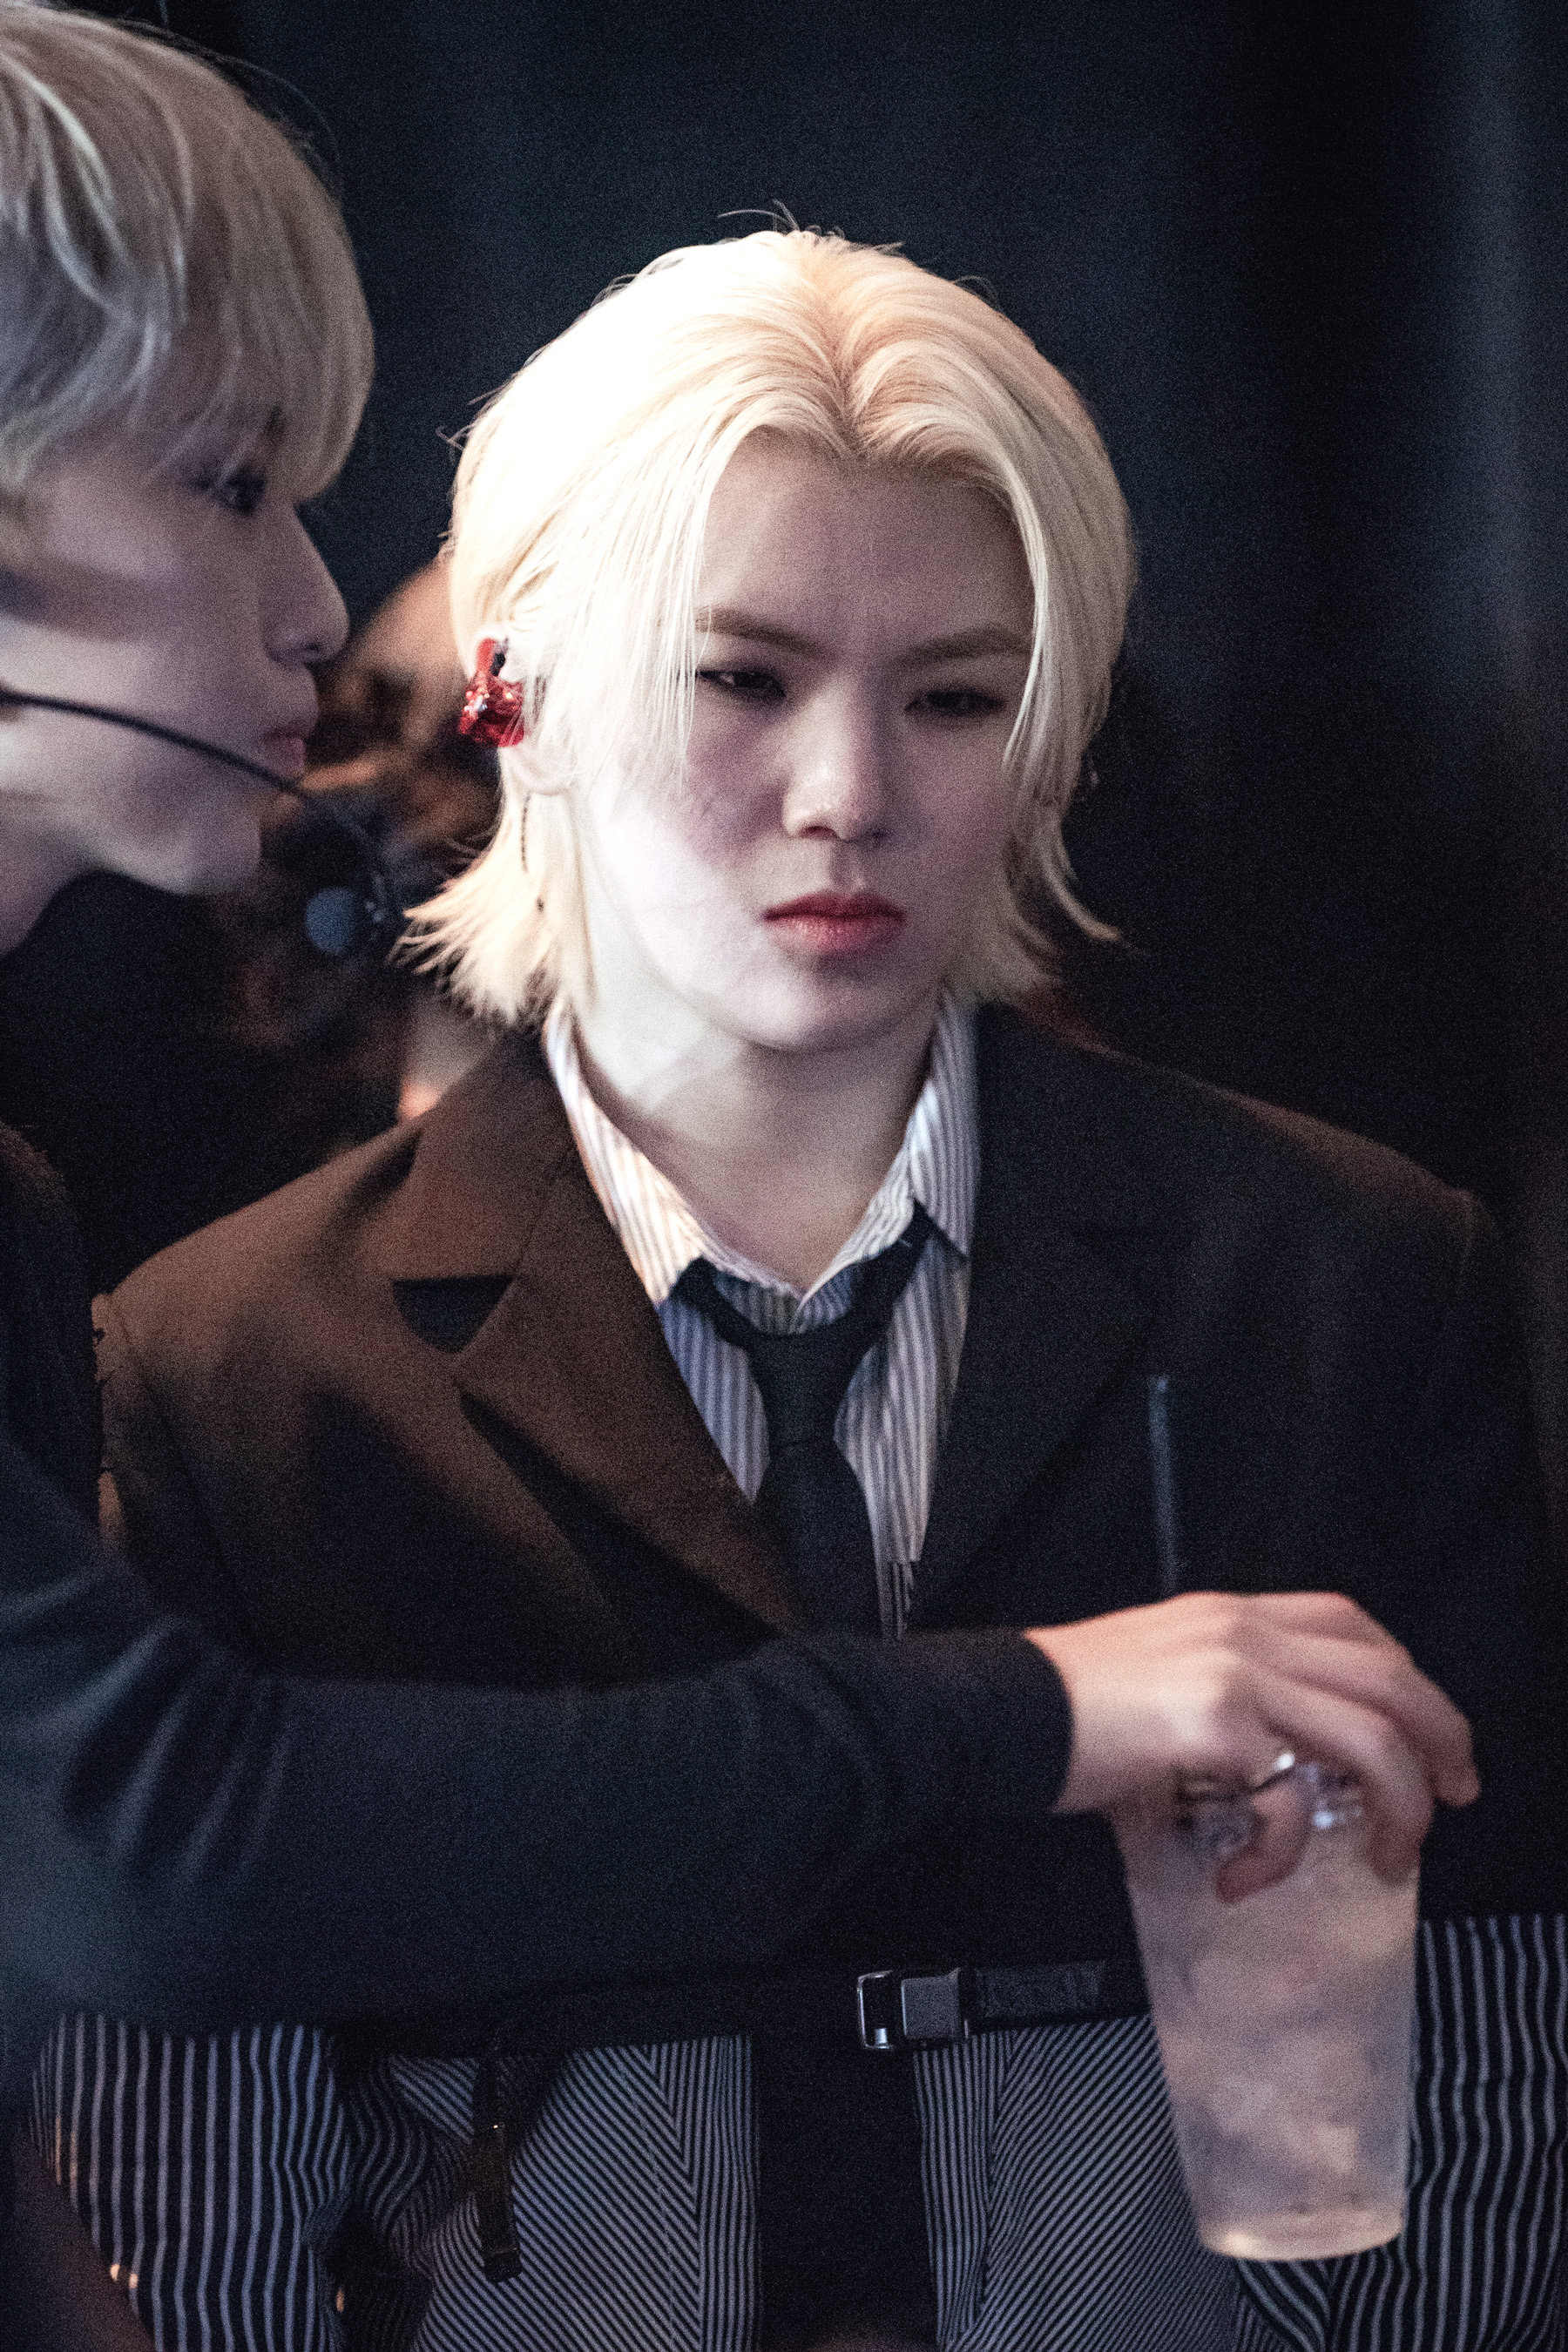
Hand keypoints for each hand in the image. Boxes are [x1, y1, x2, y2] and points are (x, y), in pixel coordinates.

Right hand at [1027, 1591, 1477, 1896]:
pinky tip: (1248, 1879)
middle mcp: (1242, 1632)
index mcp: (1230, 1615)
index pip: (1353, 1622)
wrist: (994, 1712)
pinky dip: (1281, 1854)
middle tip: (1455, 1796)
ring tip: (1388, 1854)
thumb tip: (1279, 1756)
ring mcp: (1234, 1676)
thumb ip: (1225, 1692)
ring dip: (1401, 1806)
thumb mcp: (1160, 1671)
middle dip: (1444, 1741)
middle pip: (1390, 1675)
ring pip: (1372, 1735)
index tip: (1429, 1733)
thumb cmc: (1062, 1707)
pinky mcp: (1215, 1730)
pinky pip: (1288, 1800)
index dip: (1409, 1680)